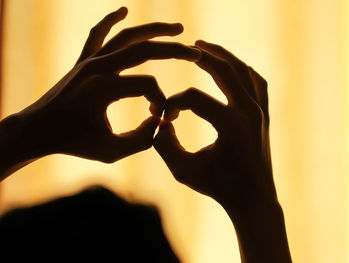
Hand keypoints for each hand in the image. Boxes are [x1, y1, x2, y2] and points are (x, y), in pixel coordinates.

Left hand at [0, 7, 200, 177]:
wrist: (37, 131)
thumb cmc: (72, 144)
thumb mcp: (111, 152)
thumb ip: (142, 140)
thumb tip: (160, 119)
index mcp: (104, 88)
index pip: (148, 85)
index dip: (161, 100)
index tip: (160, 117)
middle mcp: (97, 68)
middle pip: (144, 50)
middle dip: (175, 51)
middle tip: (196, 54)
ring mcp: (89, 61)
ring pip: (127, 36)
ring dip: (154, 30)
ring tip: (177, 29)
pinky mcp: (83, 61)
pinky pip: (98, 34)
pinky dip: (111, 20)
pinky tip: (123, 10)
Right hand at [154, 39, 273, 211]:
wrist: (253, 199)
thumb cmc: (218, 187)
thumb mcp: (183, 171)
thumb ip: (164, 145)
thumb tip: (161, 121)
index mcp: (230, 125)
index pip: (193, 98)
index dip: (173, 104)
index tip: (164, 117)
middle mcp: (249, 112)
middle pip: (224, 70)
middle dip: (202, 57)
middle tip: (186, 48)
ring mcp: (261, 111)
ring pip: (243, 71)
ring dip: (224, 56)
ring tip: (205, 47)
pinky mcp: (265, 114)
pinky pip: (257, 82)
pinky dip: (243, 70)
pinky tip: (231, 66)